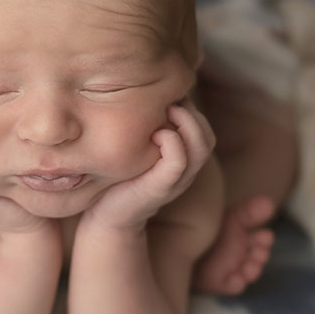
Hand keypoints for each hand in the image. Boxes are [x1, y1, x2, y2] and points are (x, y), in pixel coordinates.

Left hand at [84, 97, 215, 231]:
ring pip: (201, 145)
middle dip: (191, 113)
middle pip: (207, 136)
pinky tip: (154, 135)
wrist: (107, 217)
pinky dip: (171, 141)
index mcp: (184, 161)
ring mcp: (176, 180)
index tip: (166, 98)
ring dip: (186, 122)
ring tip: (166, 111)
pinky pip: (179, 160)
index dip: (190, 109)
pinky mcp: (161, 187)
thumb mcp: (138, 150)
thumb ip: (147, 130)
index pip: (204, 129)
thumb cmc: (120, 178)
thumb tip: (143, 96)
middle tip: (167, 102)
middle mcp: (186, 171)